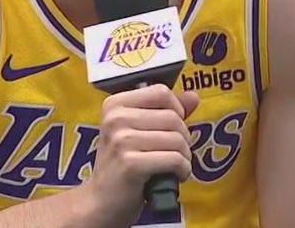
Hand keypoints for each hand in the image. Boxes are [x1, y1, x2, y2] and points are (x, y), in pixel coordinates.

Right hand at [82, 84, 200, 226]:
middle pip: (173, 116)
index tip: (172, 128)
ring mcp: (121, 140)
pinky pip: (174, 159)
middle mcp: (115, 118)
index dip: (176, 109)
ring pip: (177, 138)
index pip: (160, 92)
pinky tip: (174, 176)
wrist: (101, 202)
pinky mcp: (131, 163)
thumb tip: (193, 96)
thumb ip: (166, 111)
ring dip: (184, 156)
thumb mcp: (139, 132)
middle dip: (183, 138)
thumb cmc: (122, 165)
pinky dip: (182, 170)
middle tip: (173, 153)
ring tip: (173, 166)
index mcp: (115, 104)